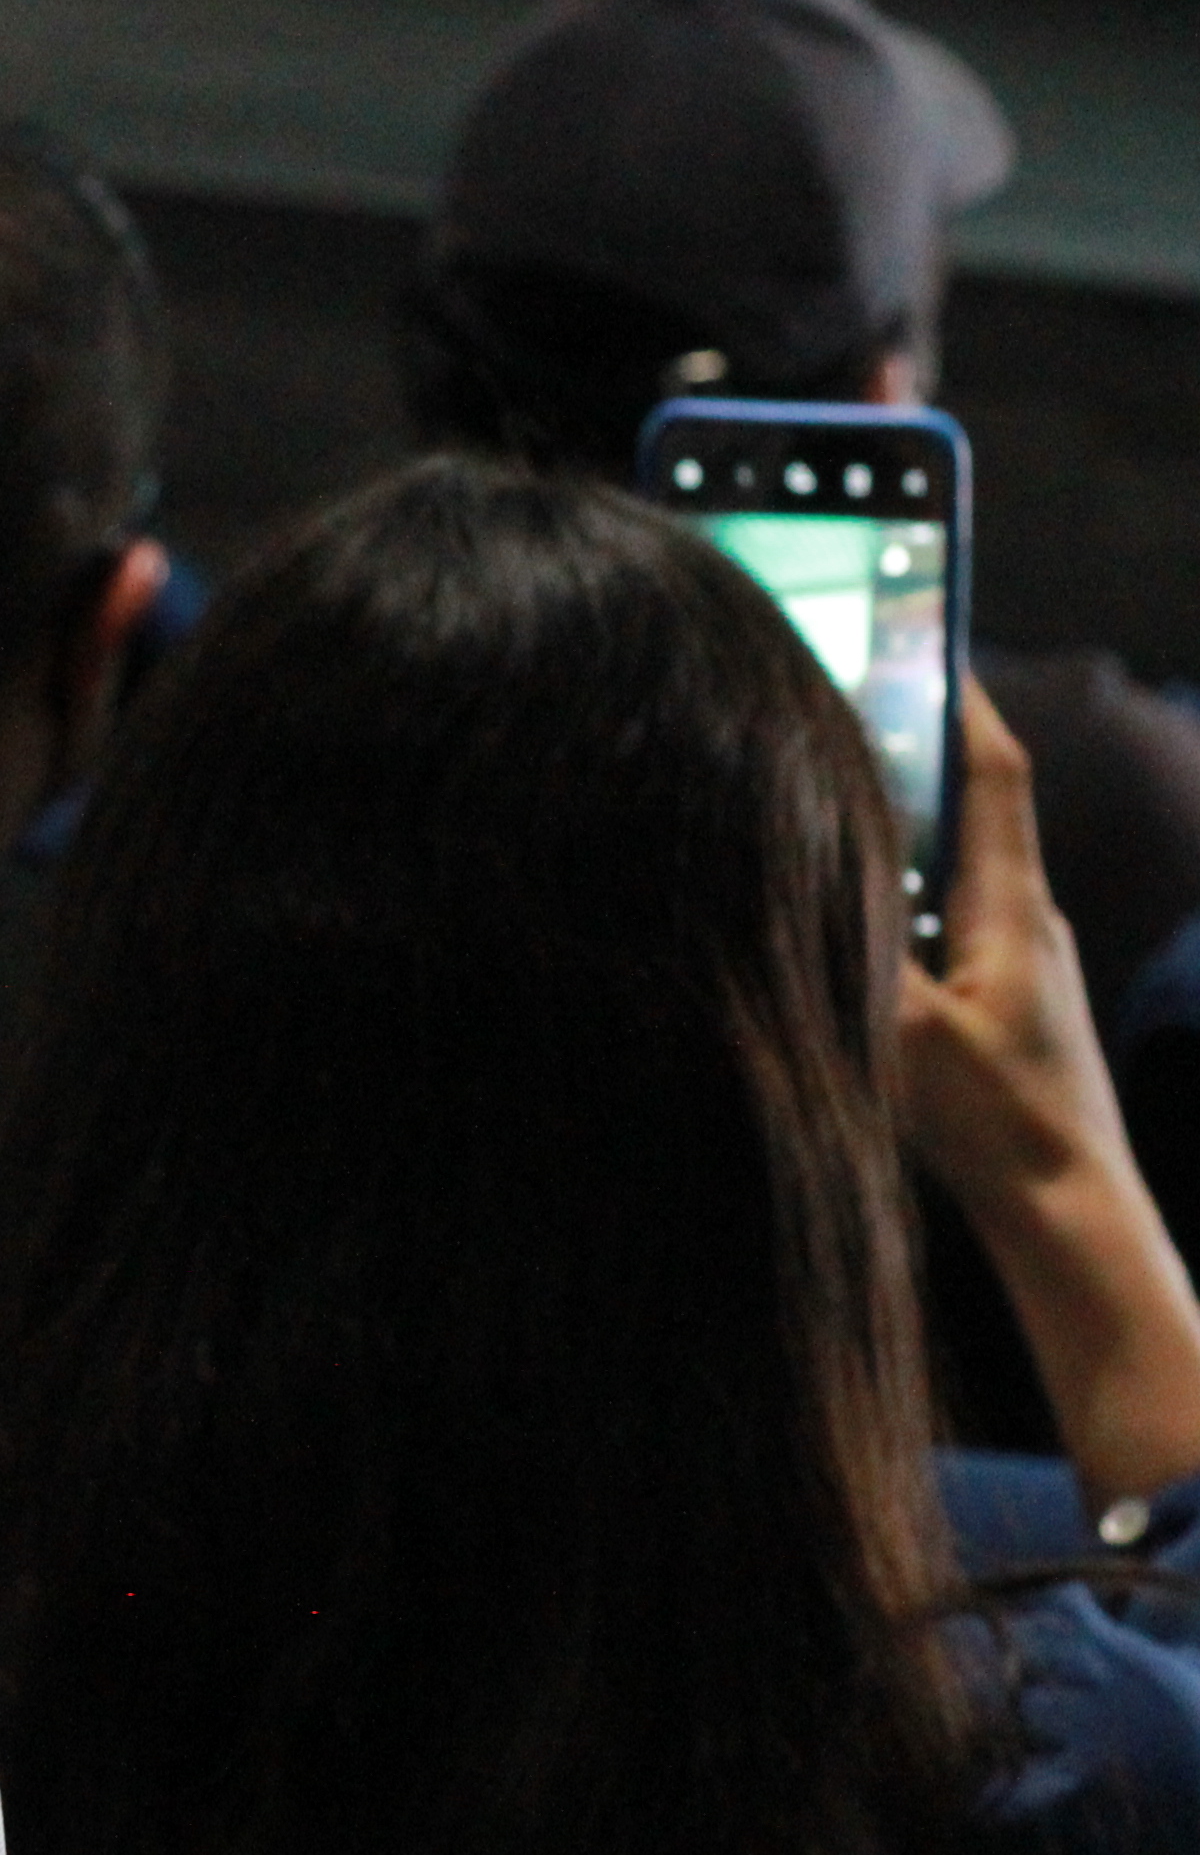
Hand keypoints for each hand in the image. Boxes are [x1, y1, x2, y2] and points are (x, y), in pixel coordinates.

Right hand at [904, 677, 1199, 1501]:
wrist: (1073, 1213)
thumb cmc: (1001, 1121)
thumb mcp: (905, 1030)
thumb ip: (848, 949)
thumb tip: (780, 884)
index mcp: (1011, 905)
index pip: (992, 772)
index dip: (961, 699)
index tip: (927, 640)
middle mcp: (1026, 922)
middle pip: (972, 810)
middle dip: (916, 755)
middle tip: (850, 710)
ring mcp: (1023, 968)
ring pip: (956, 870)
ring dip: (901, 835)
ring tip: (828, 808)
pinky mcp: (1007, 1010)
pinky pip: (949, 924)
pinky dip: (902, 898)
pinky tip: (849, 922)